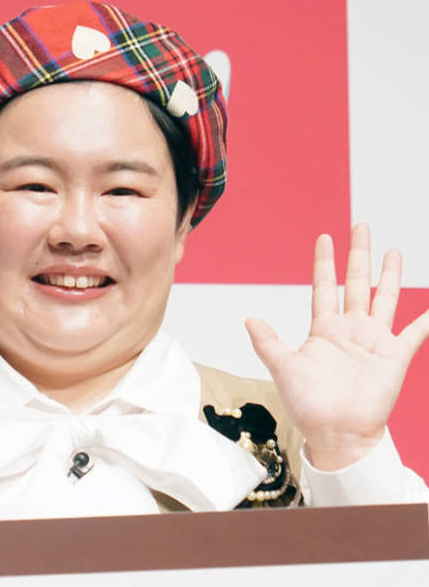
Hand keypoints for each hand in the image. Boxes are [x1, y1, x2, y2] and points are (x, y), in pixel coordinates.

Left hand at [245, 223, 428, 470]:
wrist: (335, 433)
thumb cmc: (307, 403)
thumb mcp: (283, 368)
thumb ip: (268, 342)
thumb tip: (248, 319)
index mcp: (324, 329)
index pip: (324, 287)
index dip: (325, 263)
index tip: (324, 238)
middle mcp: (350, 329)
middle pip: (355, 282)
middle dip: (358, 255)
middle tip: (361, 226)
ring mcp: (374, 340)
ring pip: (383, 298)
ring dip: (389, 275)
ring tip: (392, 250)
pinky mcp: (394, 356)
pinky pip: (415, 333)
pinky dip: (426, 320)